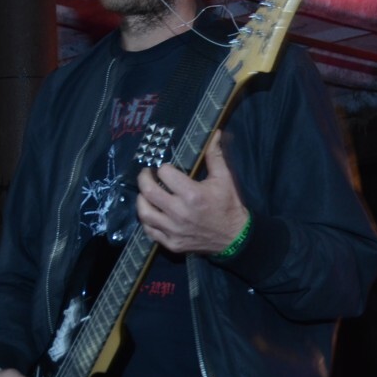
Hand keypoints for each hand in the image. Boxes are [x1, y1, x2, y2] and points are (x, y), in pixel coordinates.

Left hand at [136, 134, 248, 253]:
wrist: (234, 238)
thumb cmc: (228, 206)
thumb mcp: (224, 179)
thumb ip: (215, 156)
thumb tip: (215, 133)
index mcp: (192, 195)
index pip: (165, 174)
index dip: (164, 168)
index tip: (166, 169)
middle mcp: (179, 212)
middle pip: (149, 192)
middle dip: (144, 179)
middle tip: (146, 175)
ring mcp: (173, 230)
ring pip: (144, 213)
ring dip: (141, 200)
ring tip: (146, 194)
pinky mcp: (171, 243)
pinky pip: (150, 231)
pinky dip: (147, 221)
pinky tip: (152, 213)